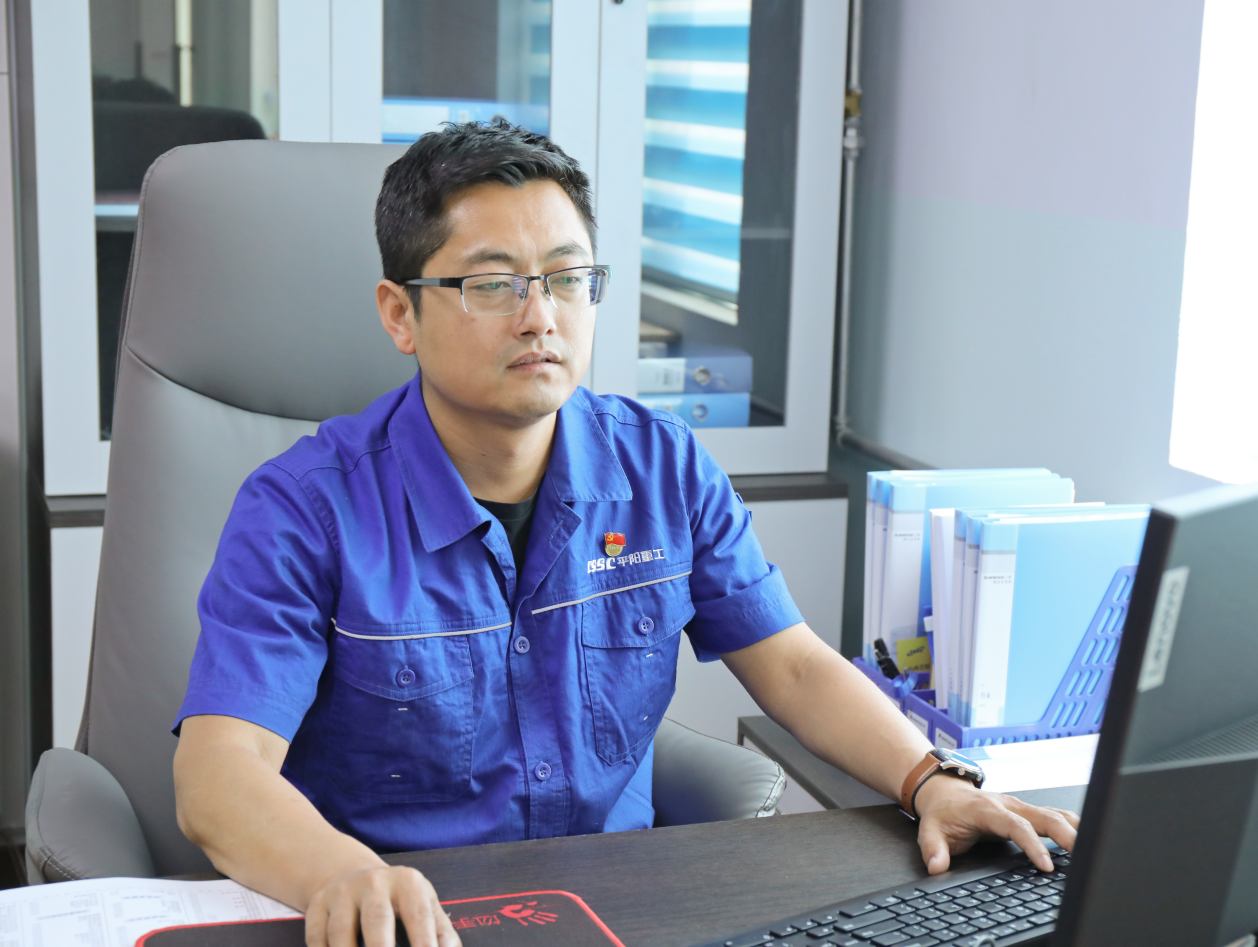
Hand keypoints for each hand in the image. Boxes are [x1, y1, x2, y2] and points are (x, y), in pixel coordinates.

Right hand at [303, 864, 460, 946]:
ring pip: (341, 932)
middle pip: (377, 920)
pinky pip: (317, 938)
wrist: (353, 874)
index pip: (418, 916)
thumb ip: (441, 931)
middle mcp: (373, 882)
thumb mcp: (424, 904)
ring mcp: (342, 892)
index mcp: (407, 883)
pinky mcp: (317, 905)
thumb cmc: (398, 900)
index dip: (424, 942)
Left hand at [912, 776, 1078, 874]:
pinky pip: (1055, 816)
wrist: (944, 792)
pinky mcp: (1028, 812)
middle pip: (1044, 816)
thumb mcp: (930, 830)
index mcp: (988, 810)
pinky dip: (1072, 827)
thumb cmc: (943, 813)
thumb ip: (933, 849)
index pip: (1016, 826)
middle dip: (1066, 835)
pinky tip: (1085, 839)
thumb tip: (937, 866)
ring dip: (1074, 830)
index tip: (1046, 866)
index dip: (1033, 845)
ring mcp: (1021, 806)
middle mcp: (1009, 805)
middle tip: (1083, 856)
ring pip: (1054, 814)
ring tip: (1092, 849)